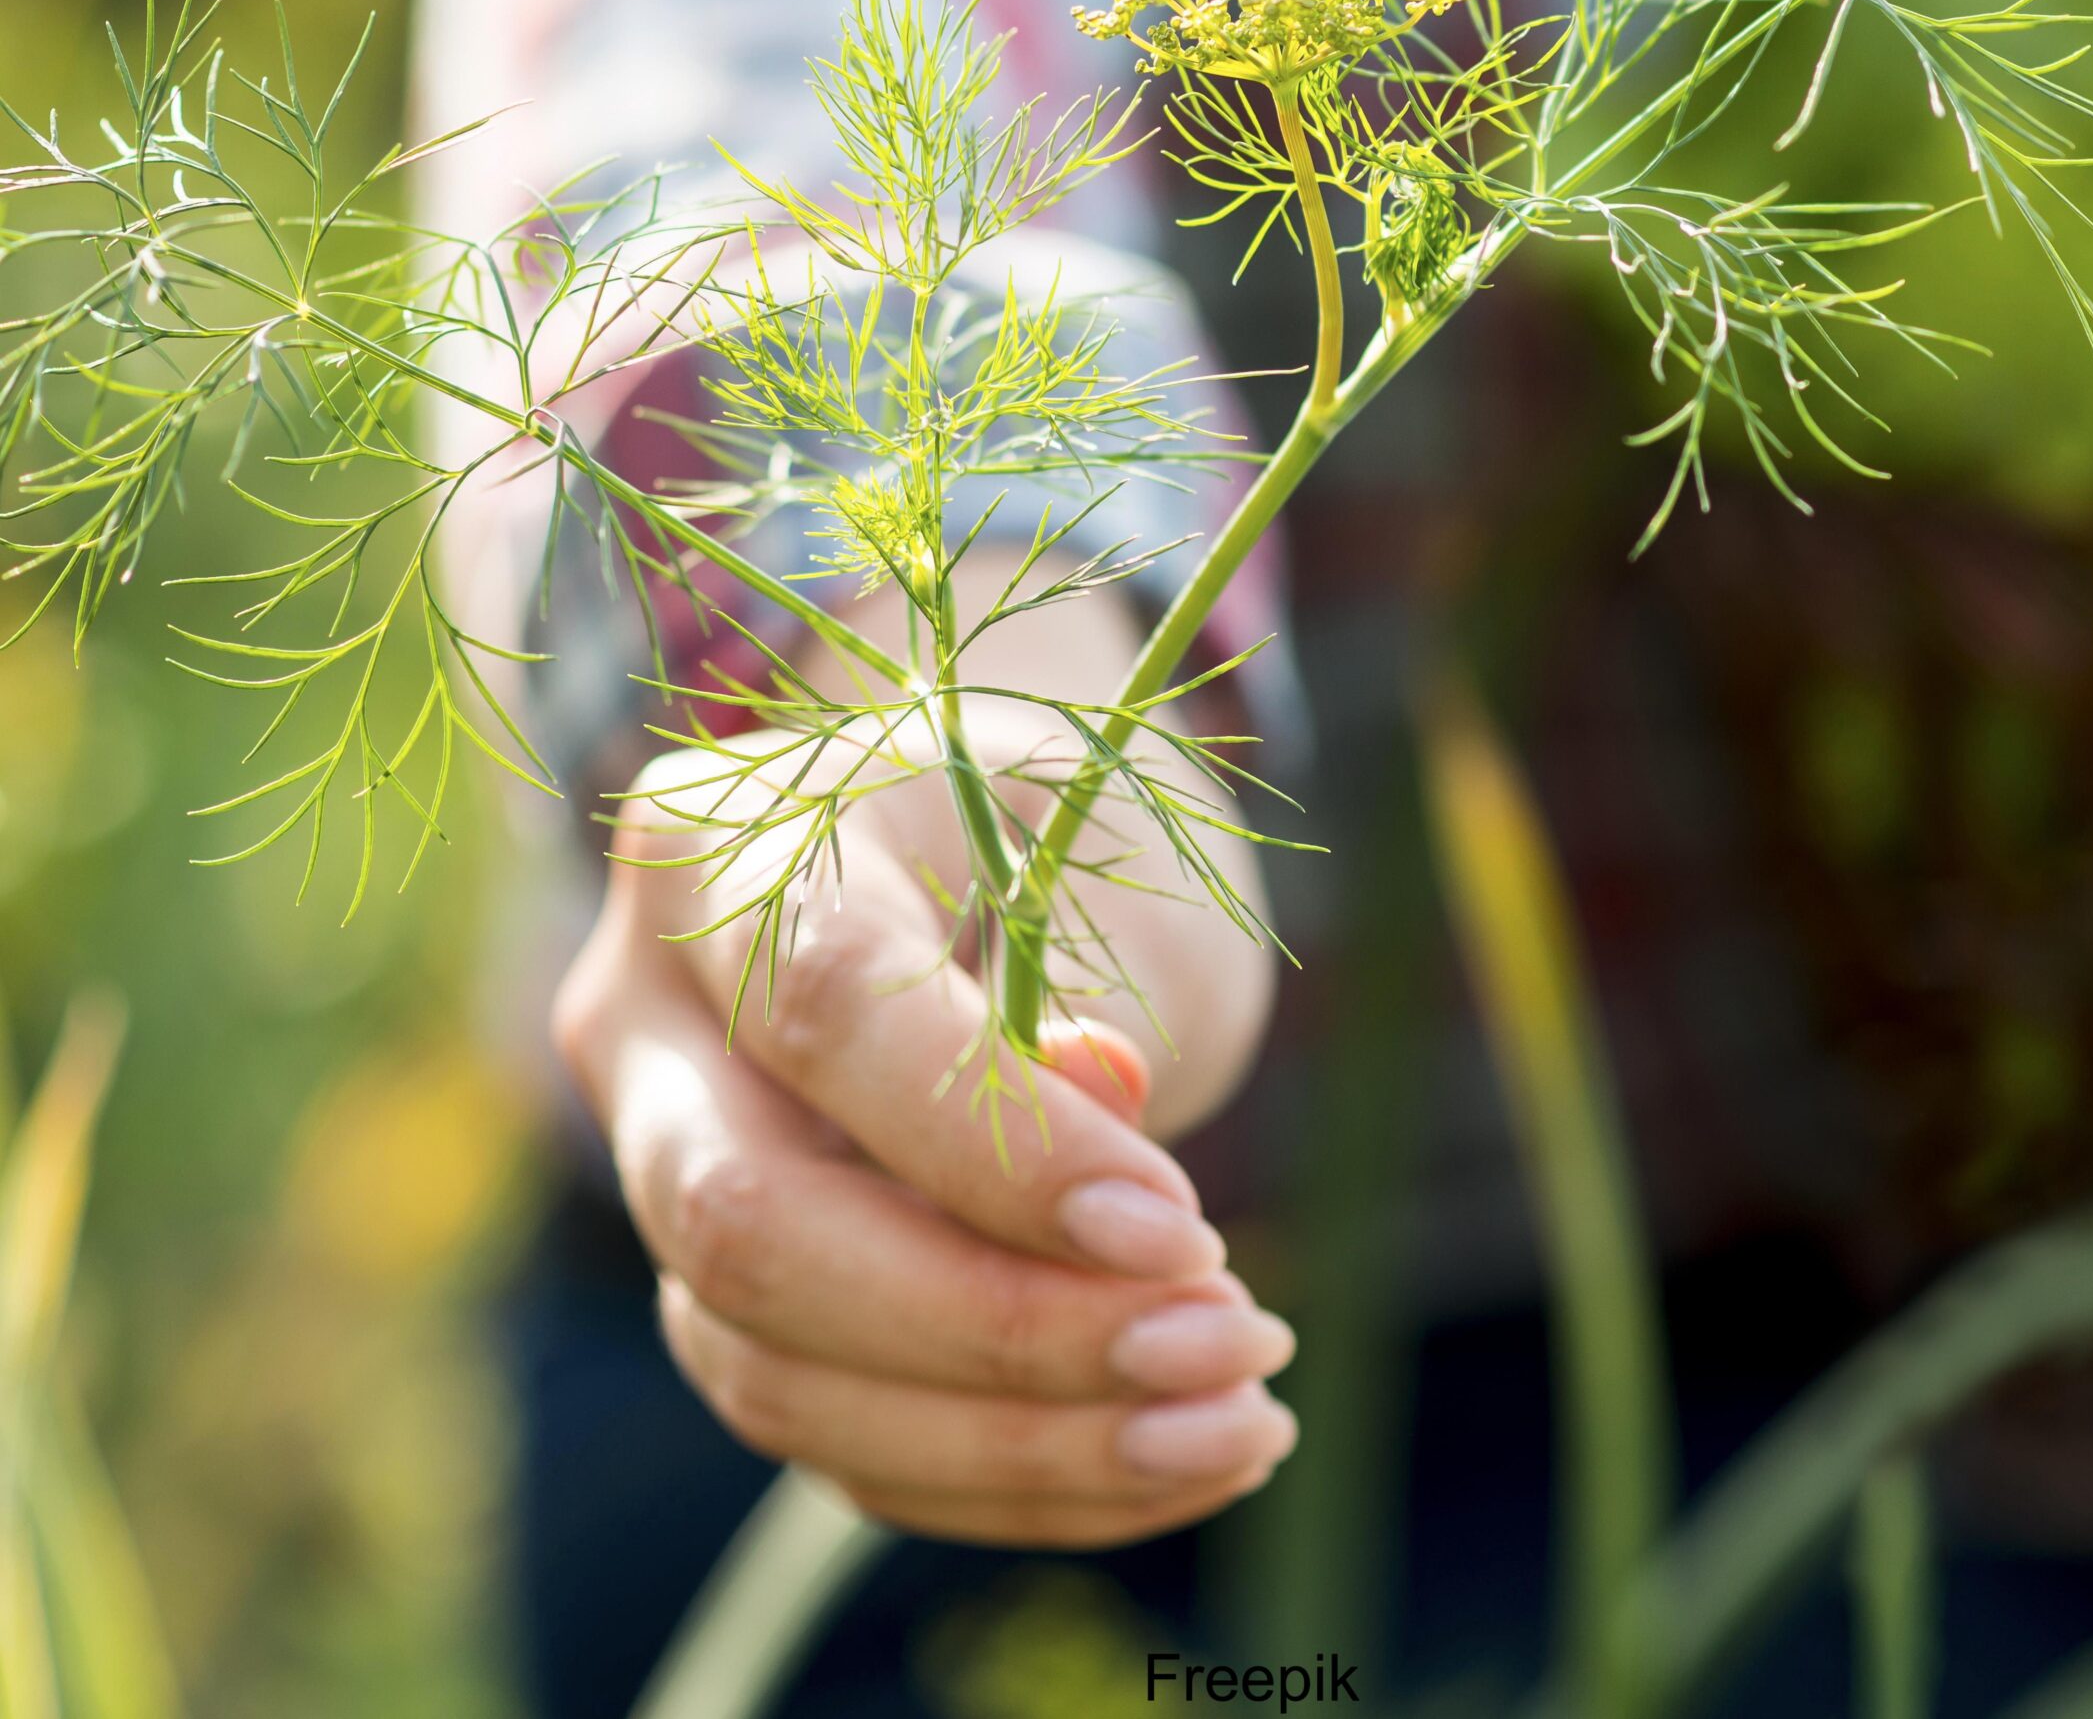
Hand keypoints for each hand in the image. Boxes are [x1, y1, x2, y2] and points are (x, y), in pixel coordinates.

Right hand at [551, 584, 1295, 1548]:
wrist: (992, 858)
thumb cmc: (1055, 829)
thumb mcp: (1095, 849)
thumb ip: (1090, 970)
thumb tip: (1102, 1134)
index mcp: (722, 847)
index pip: (829, 1013)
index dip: (998, 1148)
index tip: (1183, 1232)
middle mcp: (640, 1017)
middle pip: (751, 1226)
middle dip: (1000, 1329)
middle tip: (1225, 1340)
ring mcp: (656, 1176)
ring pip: (777, 1373)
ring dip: (1027, 1440)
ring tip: (1237, 1419)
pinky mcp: (718, 1304)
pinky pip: (835, 1439)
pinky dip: (1014, 1478)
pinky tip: (1178, 1455)